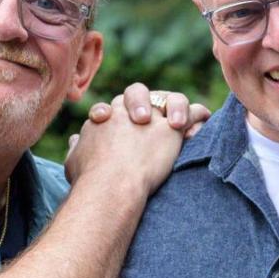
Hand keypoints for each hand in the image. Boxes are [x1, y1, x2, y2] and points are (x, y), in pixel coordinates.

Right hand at [64, 91, 186, 193]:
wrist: (111, 183)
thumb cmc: (90, 179)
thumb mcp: (74, 161)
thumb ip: (77, 147)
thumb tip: (76, 139)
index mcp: (104, 118)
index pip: (114, 108)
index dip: (119, 115)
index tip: (122, 129)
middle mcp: (126, 111)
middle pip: (136, 94)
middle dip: (142, 102)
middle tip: (145, 120)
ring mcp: (150, 118)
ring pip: (166, 98)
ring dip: (173, 105)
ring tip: (175, 122)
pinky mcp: (170, 128)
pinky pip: (191, 113)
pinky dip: (198, 115)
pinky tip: (204, 118)